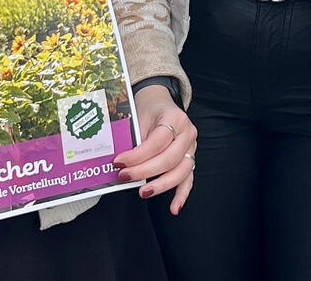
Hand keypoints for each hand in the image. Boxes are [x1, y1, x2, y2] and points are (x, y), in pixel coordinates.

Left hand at [117, 84, 197, 213]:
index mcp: (175, 118)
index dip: (137, 155)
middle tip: (125, 176)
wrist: (159, 102)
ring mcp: (191, 147)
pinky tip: (174, 208)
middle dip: (145, 171)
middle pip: (169, 158)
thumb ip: (133, 139)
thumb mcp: (138, 117)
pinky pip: (188, 179)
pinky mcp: (190, 159)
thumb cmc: (148, 110)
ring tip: (143, 192)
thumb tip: (119, 164)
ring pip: (181, 171)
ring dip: (161, 185)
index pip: (157, 142)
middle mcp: (187, 133)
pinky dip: (181, 194)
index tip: (119, 162)